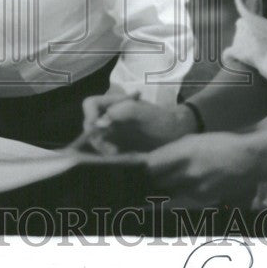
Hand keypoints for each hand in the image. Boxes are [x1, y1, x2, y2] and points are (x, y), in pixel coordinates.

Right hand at [80, 93, 196, 152]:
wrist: (177, 138)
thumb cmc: (163, 121)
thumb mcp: (145, 113)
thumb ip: (124, 111)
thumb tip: (100, 123)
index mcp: (114, 104)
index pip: (90, 104)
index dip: (89, 116)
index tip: (97, 131)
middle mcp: (108, 119)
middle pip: (89, 126)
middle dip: (96, 140)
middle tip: (113, 152)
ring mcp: (111, 134)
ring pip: (94, 142)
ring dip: (101, 152)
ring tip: (119, 158)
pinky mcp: (115, 150)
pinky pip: (103, 154)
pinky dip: (107, 159)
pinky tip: (120, 163)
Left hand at [146, 133, 259, 202]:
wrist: (248, 159)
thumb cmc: (219, 144)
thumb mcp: (193, 140)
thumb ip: (173, 151)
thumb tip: (152, 161)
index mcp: (183, 152)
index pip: (152, 166)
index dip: (143, 170)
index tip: (136, 172)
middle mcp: (187, 171)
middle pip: (159, 182)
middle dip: (154, 181)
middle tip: (149, 182)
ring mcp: (195, 187)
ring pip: (170, 193)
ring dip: (167, 190)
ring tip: (168, 187)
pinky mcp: (204, 199)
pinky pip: (186, 199)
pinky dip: (183, 195)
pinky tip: (190, 188)